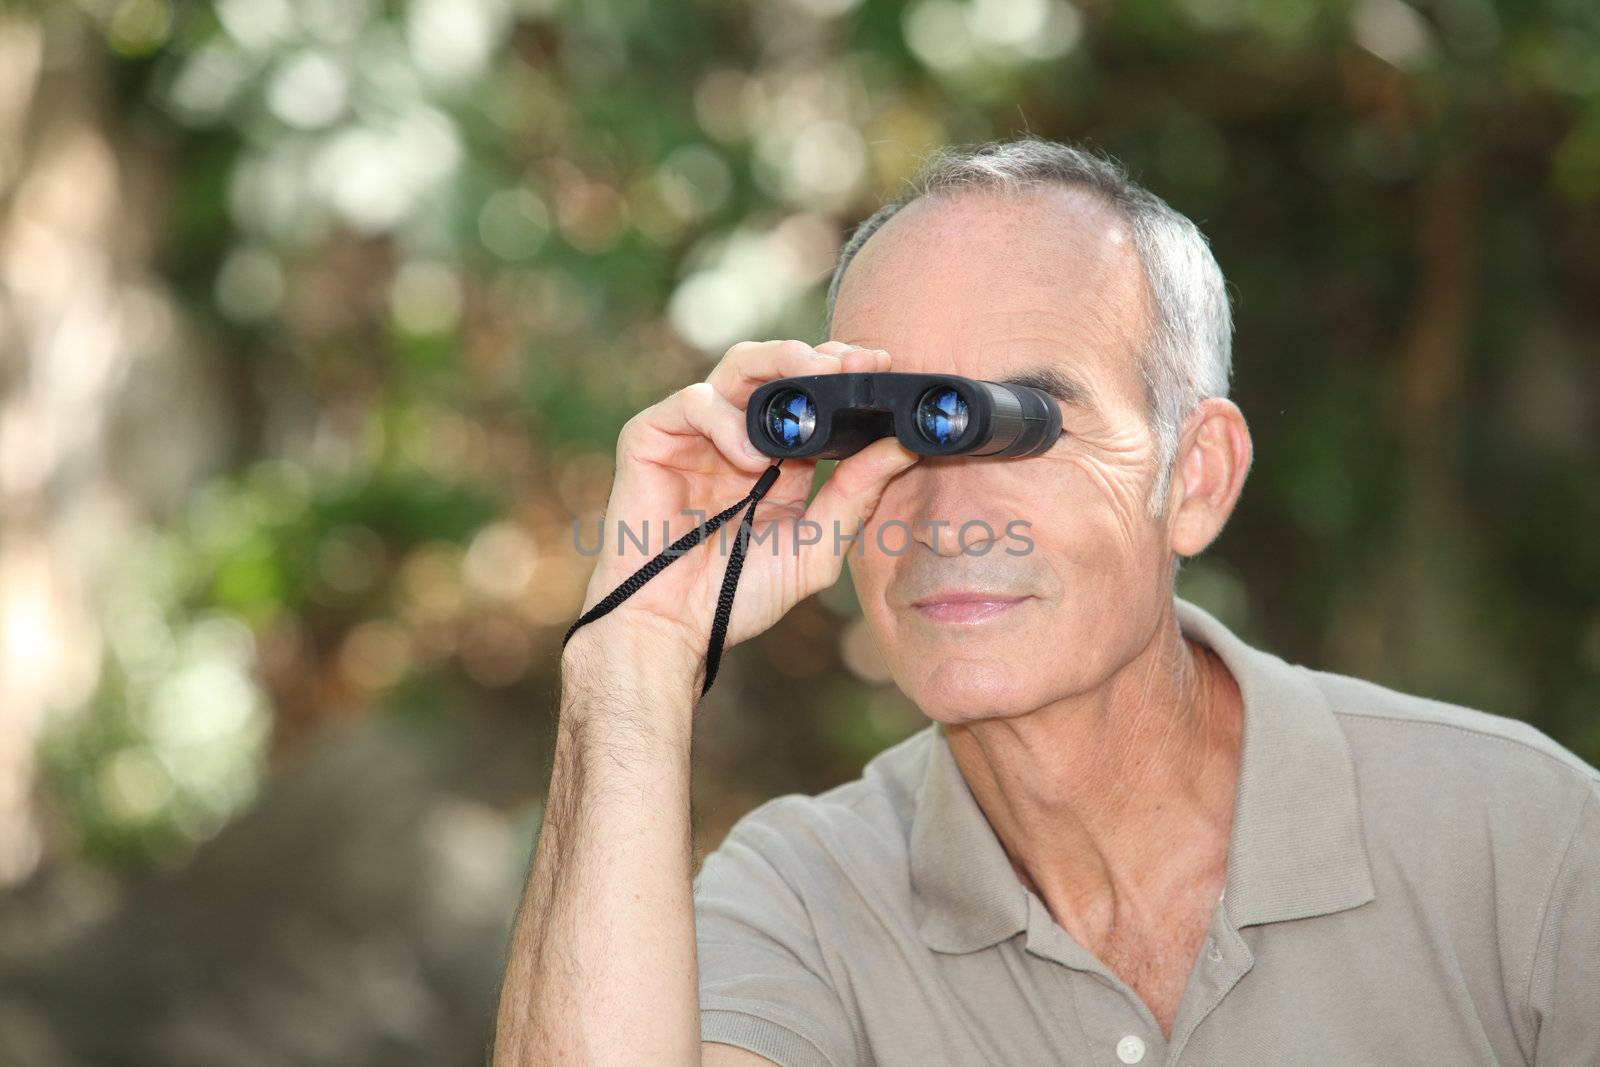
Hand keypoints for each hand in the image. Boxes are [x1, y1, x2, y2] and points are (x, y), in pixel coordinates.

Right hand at [564, 340, 918, 686]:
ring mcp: (694, 435)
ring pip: (735, 366)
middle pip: (776, 366)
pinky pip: (693, 402)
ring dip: (778, 364)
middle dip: (816, 356)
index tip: (881, 365)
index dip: (843, 374)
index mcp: (778, 458)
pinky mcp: (651, 438)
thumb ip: (856, 496)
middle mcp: (736, 436)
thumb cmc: (735, 597)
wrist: (670, 628)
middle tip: (850, 362)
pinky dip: (726, 419)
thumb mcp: (814, 547)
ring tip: (812, 380)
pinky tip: (750, 458)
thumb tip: (906, 445)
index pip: (812, 395)